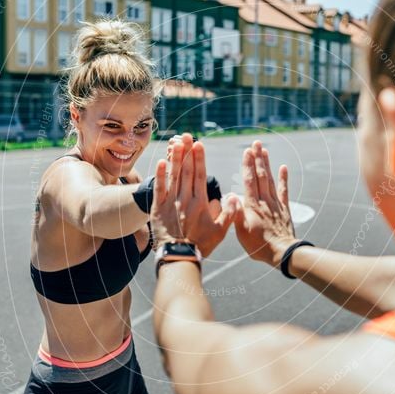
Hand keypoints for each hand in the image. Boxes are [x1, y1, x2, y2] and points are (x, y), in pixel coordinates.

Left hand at [151, 134, 238, 256]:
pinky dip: (160, 174)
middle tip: (188, 136)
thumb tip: (235, 197)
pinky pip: (159, 188)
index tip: (199, 145)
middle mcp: (186, 199)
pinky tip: (161, 161)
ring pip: (174, 176)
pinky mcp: (159, 208)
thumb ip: (229, 213)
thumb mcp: (220, 232)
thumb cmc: (201, 245)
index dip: (200, 159)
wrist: (178, 256)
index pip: (200, 175)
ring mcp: (171, 202)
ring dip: (175, 158)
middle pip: (187, 171)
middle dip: (188, 152)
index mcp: (200, 203)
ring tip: (177, 143)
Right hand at [234, 140, 297, 266]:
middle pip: (261, 176)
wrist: (281, 253)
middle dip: (258, 158)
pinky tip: (283, 167)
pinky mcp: (284, 209)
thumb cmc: (258, 246)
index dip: (248, 165)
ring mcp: (275, 204)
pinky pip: (284, 191)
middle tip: (256, 143)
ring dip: (267, 164)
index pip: (249, 181)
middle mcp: (264, 201)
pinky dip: (283, 178)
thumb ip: (236, 212)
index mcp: (252, 206)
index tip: (247, 151)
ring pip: (270, 180)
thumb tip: (230, 195)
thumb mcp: (241, 232)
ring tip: (264, 150)